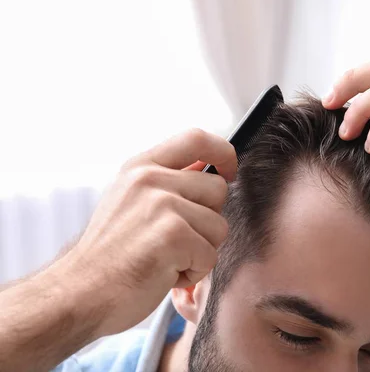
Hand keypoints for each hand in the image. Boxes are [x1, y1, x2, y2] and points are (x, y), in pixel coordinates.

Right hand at [50, 129, 235, 336]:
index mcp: (141, 167)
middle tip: (175, 242)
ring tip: (165, 259)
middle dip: (208, 221)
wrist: (77, 295)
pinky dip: (193, 273)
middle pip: (218, 189)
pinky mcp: (172, 235)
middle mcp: (150, 180)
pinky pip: (210, 255)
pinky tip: (163, 275)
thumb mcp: (130, 201)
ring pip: (219, 226)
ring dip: (200, 251)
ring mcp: (161, 206)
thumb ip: (167, 181)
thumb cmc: (109, 256)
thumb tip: (208, 167)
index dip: (223, 152)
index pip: (196, 138)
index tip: (228, 172)